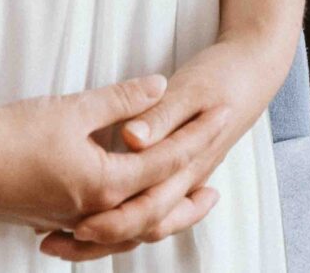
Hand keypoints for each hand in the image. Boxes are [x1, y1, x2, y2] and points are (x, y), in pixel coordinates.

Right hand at [0, 74, 211, 239]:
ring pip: (127, 230)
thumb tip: (160, 86)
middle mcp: (93, 210)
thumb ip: (121, 100)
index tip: (222, 115)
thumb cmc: (12, 133)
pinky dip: (122, 228)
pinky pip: (100, 233)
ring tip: (178, 210)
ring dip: (158, 220)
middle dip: (188, 200)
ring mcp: (71, 220)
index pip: (166, 161)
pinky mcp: (52, 220)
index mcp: (105, 183)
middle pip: (155, 210)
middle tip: (216, 192)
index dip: (197, 135)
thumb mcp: (74, 108)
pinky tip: (123, 217)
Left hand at [39, 37, 287, 259]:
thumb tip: (133, 138)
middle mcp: (187, 180)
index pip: (148, 207)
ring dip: (104, 237)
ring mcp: (185, 178)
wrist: (256, 67)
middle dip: (97, 241)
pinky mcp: (179, 171)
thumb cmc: (225, 75)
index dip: (110, 220)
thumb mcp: (191, 88)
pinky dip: (118, 219)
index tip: (75, 225)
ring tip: (60, 240)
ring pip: (144, 225)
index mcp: (189, 164)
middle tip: (53, 242)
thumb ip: (160, 116)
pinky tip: (87, 213)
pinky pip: (149, 208)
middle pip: (141, 227)